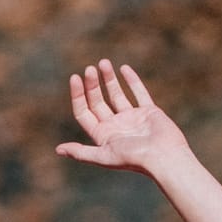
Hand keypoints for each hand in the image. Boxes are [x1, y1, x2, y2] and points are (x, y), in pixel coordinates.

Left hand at [57, 59, 188, 176]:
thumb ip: (81, 153)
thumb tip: (58, 150)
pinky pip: (139, 92)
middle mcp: (115, 127)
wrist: (164, 156)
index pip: (84, 112)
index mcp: (103, 136)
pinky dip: (132, 80)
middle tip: (89, 68)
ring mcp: (132, 118)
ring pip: (116, 94)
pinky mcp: (149, 112)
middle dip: (92, 85)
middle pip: (98, 101)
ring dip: (109, 79)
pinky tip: (123, 68)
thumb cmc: (134, 158)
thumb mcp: (104, 156)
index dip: (78, 95)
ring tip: (103, 62)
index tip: (75, 78)